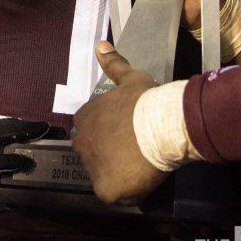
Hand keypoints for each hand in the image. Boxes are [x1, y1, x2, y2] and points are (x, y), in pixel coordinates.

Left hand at [73, 43, 167, 204]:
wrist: (160, 123)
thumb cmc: (145, 101)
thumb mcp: (129, 78)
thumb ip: (113, 64)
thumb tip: (100, 45)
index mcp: (83, 118)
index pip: (92, 131)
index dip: (111, 136)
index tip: (128, 135)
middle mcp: (80, 143)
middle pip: (94, 155)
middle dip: (111, 155)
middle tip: (135, 152)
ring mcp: (91, 167)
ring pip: (105, 175)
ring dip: (120, 174)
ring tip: (141, 166)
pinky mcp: (105, 189)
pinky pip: (115, 195)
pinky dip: (129, 192)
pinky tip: (143, 181)